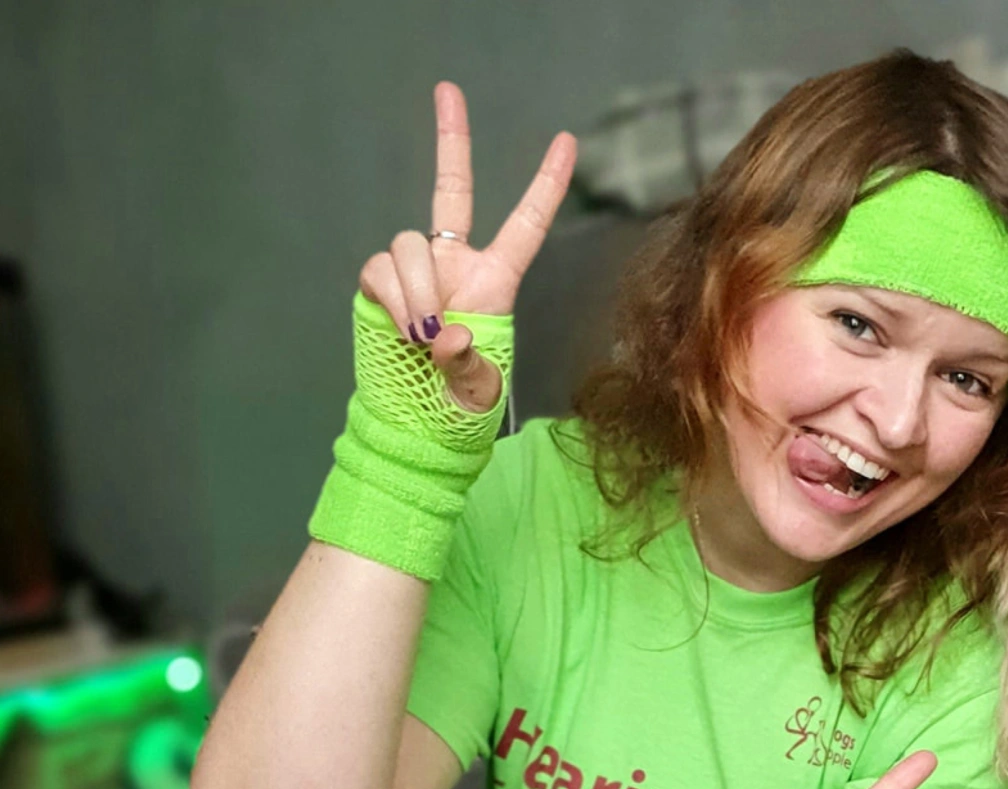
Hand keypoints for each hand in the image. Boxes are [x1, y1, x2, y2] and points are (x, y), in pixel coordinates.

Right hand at [356, 81, 576, 411]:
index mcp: (496, 282)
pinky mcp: (379, 280)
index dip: (545, 185)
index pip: (526, 225)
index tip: (566, 141)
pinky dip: (392, 297)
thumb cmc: (458, 405)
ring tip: (422, 333)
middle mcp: (456, 263)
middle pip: (451, 189)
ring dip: (415, 290)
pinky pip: (379, 268)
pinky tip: (402, 328)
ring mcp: (416, 269)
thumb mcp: (477, 390)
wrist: (413, 420)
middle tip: (448, 88)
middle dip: (450, 138)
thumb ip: (467, 363)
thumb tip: (447, 335)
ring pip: (408, 243)